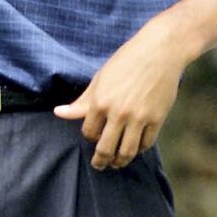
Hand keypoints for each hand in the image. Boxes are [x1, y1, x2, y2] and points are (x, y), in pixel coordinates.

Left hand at [53, 20, 185, 170]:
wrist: (158, 51)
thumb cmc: (126, 61)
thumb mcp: (100, 78)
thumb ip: (81, 102)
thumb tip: (58, 113)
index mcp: (100, 101)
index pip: (89, 132)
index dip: (90, 136)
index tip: (93, 135)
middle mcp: (118, 112)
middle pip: (106, 149)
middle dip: (101, 161)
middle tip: (99, 165)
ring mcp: (139, 118)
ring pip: (126, 152)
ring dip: (119, 161)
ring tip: (116, 163)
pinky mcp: (156, 120)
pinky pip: (145, 144)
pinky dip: (138, 150)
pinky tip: (134, 148)